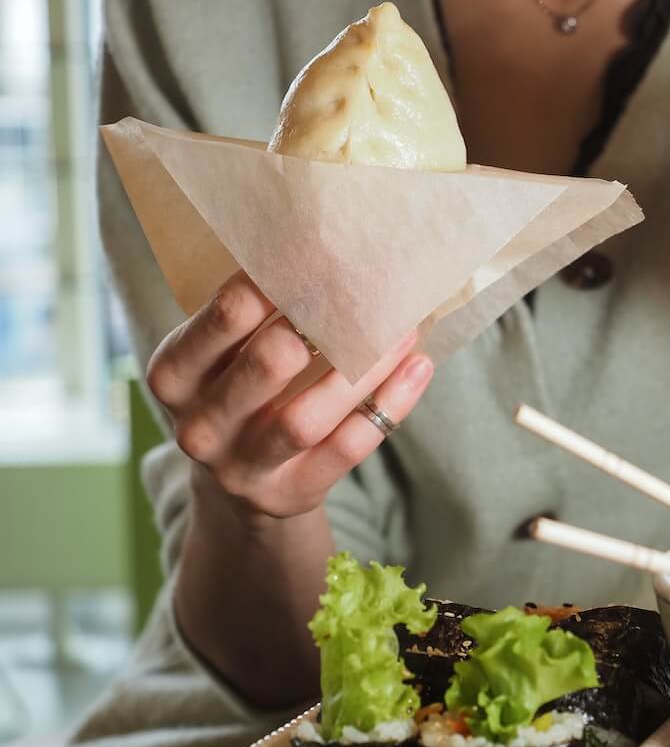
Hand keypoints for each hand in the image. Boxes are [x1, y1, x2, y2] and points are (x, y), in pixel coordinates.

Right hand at [147, 270, 432, 518]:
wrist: (239, 489)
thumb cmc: (241, 397)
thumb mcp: (225, 359)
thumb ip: (258, 318)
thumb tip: (335, 253)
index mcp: (175, 374)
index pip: (224, 317)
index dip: (276, 281)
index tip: (325, 252)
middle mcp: (200, 425)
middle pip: (267, 363)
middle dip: (322, 323)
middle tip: (369, 290)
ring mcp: (242, 467)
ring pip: (307, 416)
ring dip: (364, 369)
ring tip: (405, 330)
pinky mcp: (291, 494)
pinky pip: (347, 448)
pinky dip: (388, 406)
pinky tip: (418, 369)